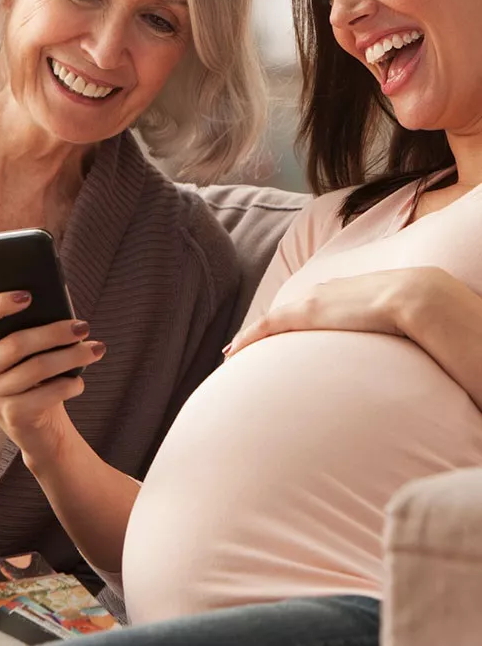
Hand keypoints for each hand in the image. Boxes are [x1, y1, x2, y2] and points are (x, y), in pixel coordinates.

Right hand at [0, 291, 105, 466]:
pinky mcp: (12, 415)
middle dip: (55, 333)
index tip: (28, 296)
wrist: (39, 428)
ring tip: (96, 349)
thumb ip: (31, 330)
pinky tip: (79, 382)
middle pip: (17, 345)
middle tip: (83, 326)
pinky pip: (47, 394)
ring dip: (72, 356)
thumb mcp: (29, 354)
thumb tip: (59, 309)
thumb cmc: (37, 380)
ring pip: (37, 368)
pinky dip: (69, 385)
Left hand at [226, 266, 449, 356]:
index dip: (287, 321)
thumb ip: (384, 330)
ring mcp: (312, 302)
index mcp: (341, 294)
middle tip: (241, 346)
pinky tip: (233, 352)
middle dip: (262, 330)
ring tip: (232, 353)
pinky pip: (267, 327)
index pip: (307, 308)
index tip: (274, 336)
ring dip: (251, 337)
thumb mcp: (393, 320)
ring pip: (270, 321)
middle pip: (284, 313)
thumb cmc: (413, 311)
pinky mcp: (306, 314)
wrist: (413, 297)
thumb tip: (396, 349)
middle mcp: (321, 293)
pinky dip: (248, 338)